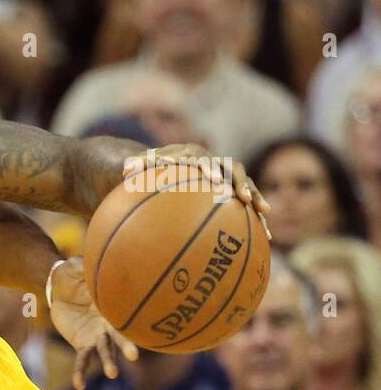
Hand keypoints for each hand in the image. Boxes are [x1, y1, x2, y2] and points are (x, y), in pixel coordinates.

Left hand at [48, 256, 137, 389]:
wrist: (57, 287)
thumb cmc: (71, 273)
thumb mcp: (76, 266)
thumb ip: (84, 264)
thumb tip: (93, 254)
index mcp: (113, 304)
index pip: (126, 314)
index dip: (133, 320)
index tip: (145, 326)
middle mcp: (110, 323)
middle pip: (120, 335)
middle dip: (126, 344)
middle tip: (134, 355)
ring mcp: (97, 335)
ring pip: (104, 351)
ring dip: (108, 362)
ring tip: (112, 374)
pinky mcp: (82, 343)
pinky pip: (83, 360)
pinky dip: (81, 372)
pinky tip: (79, 385)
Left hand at [124, 145, 270, 238]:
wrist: (162, 165)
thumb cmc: (147, 169)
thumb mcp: (138, 168)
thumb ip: (135, 167)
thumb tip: (124, 170)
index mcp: (190, 153)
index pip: (201, 158)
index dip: (208, 168)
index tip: (213, 180)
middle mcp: (212, 161)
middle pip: (232, 168)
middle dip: (238, 181)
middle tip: (240, 196)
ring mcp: (224, 174)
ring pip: (244, 184)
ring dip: (254, 196)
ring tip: (264, 211)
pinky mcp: (231, 190)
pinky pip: (247, 203)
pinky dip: (255, 217)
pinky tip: (265, 236)